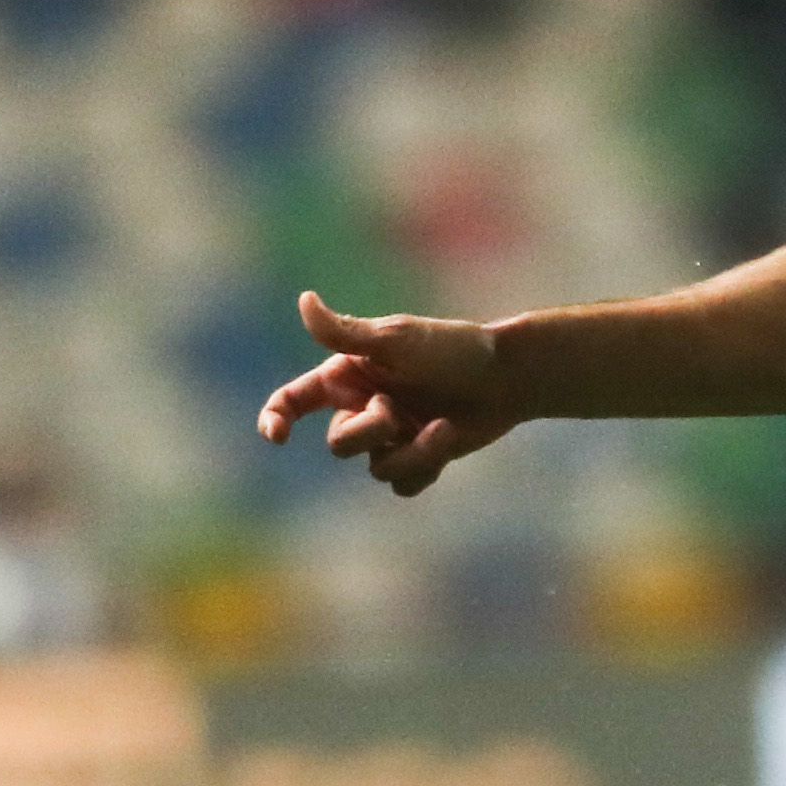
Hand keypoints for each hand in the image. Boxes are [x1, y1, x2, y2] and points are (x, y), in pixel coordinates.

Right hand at [258, 291, 516, 495]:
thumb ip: (346, 332)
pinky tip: (446, 442)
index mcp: (348, 376)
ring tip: (442, 426)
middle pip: (340, 444)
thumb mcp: (397, 338)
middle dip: (367, 431)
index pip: (295, 401)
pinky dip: (424, 468)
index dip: (277, 418)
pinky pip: (404, 484)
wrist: (508, 375)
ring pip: (377, 468)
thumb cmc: (452, 348)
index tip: (277, 435)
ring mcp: (392, 436)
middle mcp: (364, 407)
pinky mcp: (421, 457)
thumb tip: (304, 301)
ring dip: (410, 453)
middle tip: (396, 411)